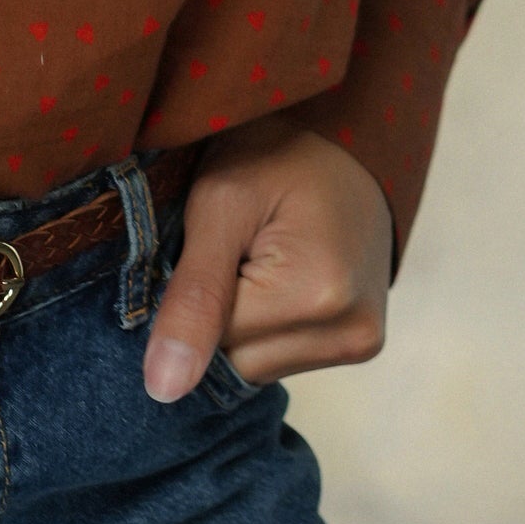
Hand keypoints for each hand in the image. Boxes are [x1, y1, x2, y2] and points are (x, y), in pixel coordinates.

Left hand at [141, 121, 391, 399]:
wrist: (343, 133)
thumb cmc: (273, 151)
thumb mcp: (219, 205)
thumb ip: (192, 298)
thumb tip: (162, 390)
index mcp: (320, 297)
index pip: (216, 345)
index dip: (191, 297)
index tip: (201, 243)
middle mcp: (352, 333)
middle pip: (241, 363)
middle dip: (218, 312)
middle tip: (230, 245)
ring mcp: (362, 341)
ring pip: (259, 364)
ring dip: (241, 319)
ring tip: (253, 254)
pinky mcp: (360, 341)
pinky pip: (284, 354)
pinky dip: (265, 321)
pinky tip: (273, 273)